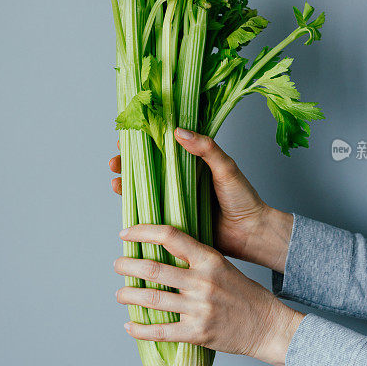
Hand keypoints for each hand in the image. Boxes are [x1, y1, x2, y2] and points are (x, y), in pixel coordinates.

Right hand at [109, 131, 292, 271]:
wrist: (251, 234)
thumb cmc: (244, 199)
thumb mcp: (226, 168)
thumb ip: (206, 149)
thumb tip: (178, 131)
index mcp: (193, 163)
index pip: (162, 147)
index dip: (142, 141)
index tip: (126, 136)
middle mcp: (181, 181)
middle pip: (147, 168)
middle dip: (127, 164)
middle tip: (115, 163)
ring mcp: (176, 201)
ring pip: (145, 190)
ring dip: (127, 185)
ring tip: (116, 183)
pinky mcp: (175, 221)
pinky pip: (152, 213)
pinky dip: (136, 209)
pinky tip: (126, 206)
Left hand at [114, 224, 303, 365]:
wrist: (267, 326)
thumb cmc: (244, 295)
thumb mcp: (223, 267)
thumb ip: (196, 260)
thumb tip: (162, 252)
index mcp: (209, 260)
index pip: (171, 237)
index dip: (143, 232)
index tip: (126, 233)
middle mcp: (203, 282)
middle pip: (153, 270)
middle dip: (128, 267)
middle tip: (118, 265)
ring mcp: (199, 308)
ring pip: (152, 300)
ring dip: (129, 296)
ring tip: (120, 294)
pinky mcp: (197, 333)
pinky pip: (160, 331)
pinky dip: (140, 330)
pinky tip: (129, 326)